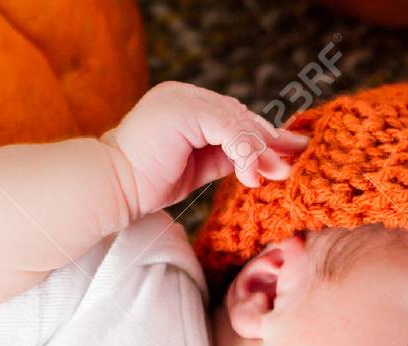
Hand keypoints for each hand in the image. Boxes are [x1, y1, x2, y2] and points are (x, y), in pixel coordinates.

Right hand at [99, 80, 309, 217]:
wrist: (111, 188)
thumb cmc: (144, 184)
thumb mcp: (195, 169)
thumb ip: (225, 156)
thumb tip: (264, 160)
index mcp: (183, 106)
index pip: (231, 117)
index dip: (260, 136)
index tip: (287, 154)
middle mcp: (183, 95)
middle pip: (239, 114)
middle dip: (269, 139)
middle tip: (296, 158)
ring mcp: (181, 98)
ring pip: (236, 120)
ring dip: (261, 149)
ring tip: (278, 172)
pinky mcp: (183, 109)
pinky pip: (227, 128)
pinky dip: (245, 151)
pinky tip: (252, 174)